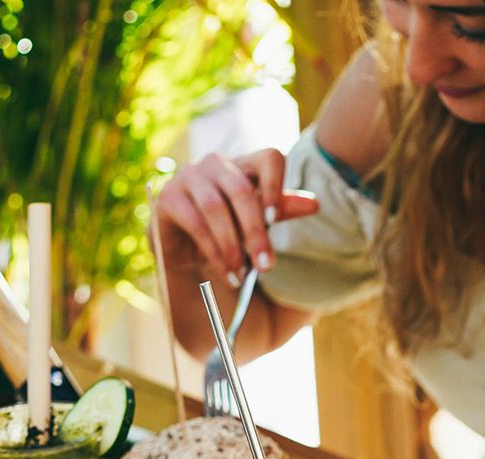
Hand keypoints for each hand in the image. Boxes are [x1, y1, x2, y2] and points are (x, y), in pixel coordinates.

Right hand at [154, 150, 318, 281]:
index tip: (276, 218)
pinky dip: (213, 252)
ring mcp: (189, 176)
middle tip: (266, 266)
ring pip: (216, 208)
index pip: (269, 158)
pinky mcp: (169, 197)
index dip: (276, 184)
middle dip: (256, 231)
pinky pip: (195, 224)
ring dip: (232, 246)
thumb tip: (315, 204)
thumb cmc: (229, 228)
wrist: (186, 246)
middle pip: (241, 190)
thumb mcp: (258, 220)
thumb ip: (282, 209)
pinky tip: (226, 272)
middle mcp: (216, 162)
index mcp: (246, 163)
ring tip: (243, 274)